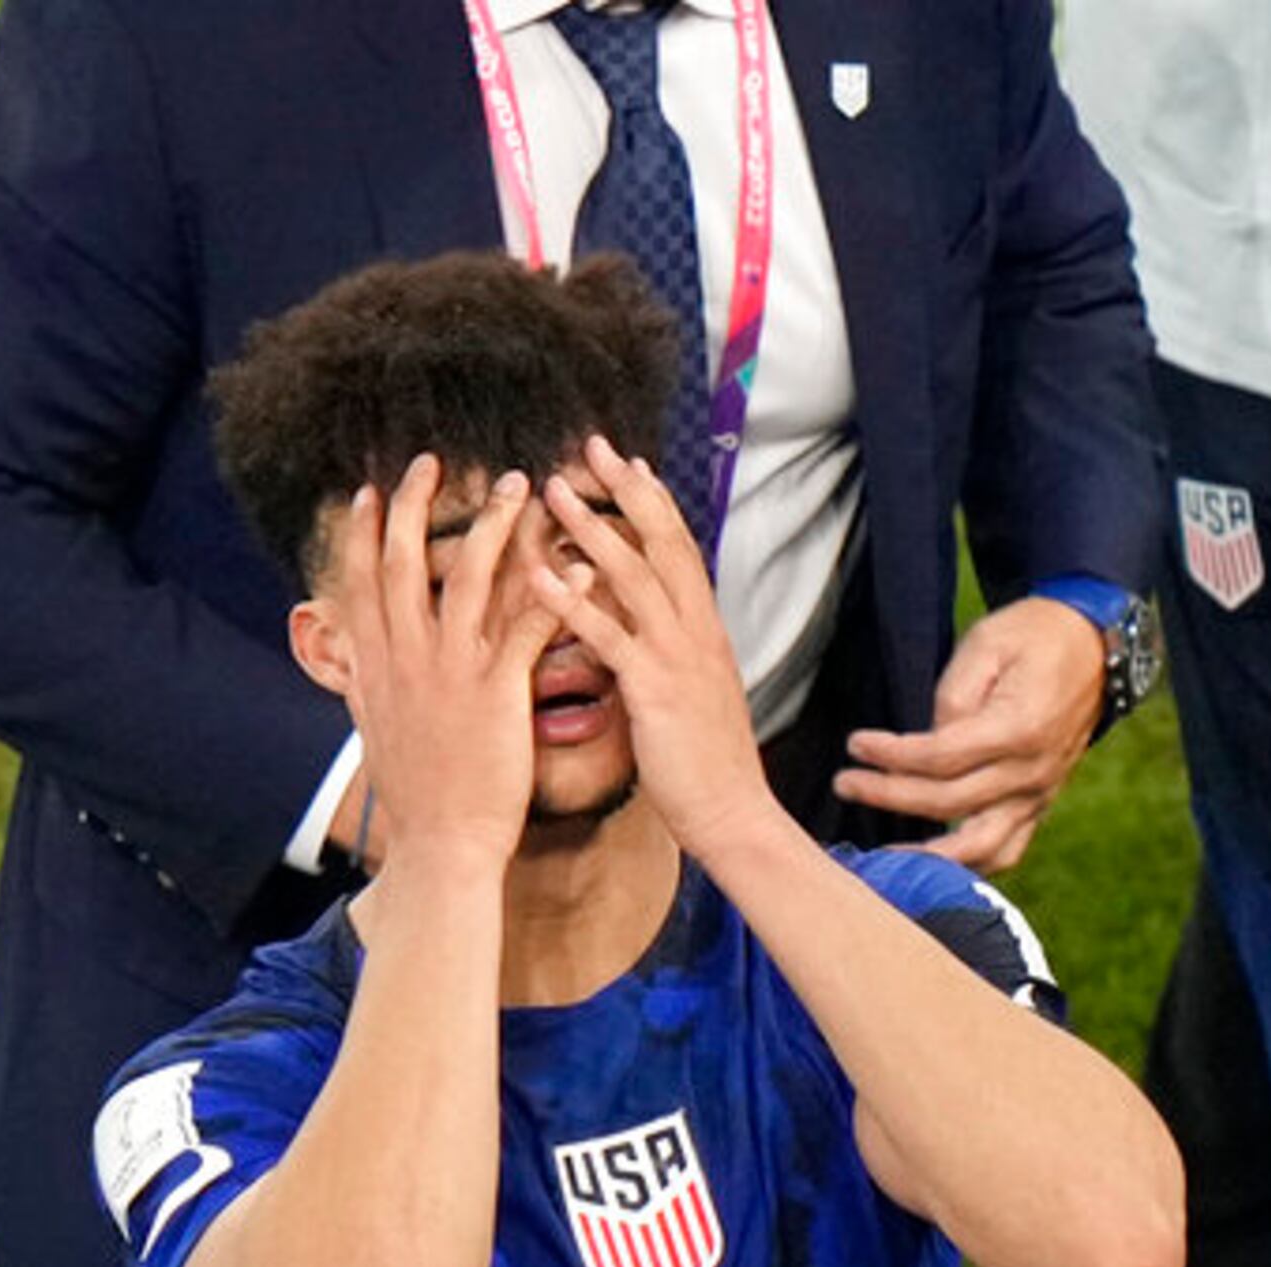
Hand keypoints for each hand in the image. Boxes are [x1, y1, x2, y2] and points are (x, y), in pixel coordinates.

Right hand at [322, 455, 556, 877]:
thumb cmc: (416, 796)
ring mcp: (451, 670)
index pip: (361, 583)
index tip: (371, 492)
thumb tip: (356, 656)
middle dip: (415, 505)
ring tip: (518, 484)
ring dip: (494, 523)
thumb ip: (368, 683)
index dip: (366, 533)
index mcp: (377, 667)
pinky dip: (556, 587)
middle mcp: (408, 658)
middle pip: (405, 562)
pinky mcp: (497, 689)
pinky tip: (578, 557)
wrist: (441, 846)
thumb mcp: (376, 731)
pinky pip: (529, 622)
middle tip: (430, 461)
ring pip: (471, 576)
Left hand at [524, 434, 788, 857]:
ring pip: (634, 575)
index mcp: (705, 631)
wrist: (733, 816)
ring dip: (591, 528)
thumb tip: (639, 632)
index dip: (654, 503)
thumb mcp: (690, 696)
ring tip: (552, 493)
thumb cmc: (705, 766)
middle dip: (626, 490)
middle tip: (591, 446)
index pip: (680, 550)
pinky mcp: (655, 690)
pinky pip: (609, 635)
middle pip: (662, 542)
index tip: (628, 465)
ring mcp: (678, 657)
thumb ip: (667, 656)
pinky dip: (572, 601)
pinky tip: (538, 574)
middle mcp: (696, 632)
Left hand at [833, 596, 1108, 873]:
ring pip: (979, 848)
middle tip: (845, 784)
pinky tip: (927, 864)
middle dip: (888, 796)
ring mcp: (1038, 795)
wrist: (1090, 646)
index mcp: (1019, 728)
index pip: (941, 758)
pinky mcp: (1038, 805)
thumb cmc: (1032, 638)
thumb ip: (952, 698)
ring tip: (880, 851)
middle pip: (947, 803)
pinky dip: (966, 866)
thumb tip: (924, 747)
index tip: (856, 745)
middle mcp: (1032, 771)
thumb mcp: (986, 645)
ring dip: (926, 857)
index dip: (891, 755)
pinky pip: (1004, 852)